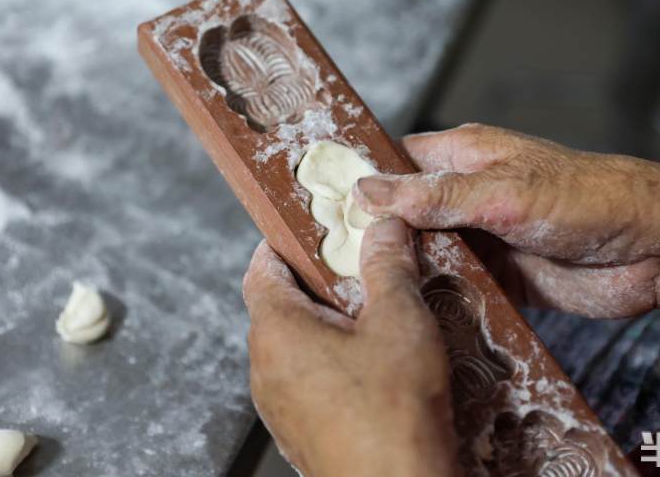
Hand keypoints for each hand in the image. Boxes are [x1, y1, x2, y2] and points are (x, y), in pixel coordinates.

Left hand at [242, 218, 459, 476]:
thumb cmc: (392, 412)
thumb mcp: (400, 320)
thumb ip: (389, 266)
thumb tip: (384, 227)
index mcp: (277, 330)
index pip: (260, 268)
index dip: (283, 243)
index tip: (308, 230)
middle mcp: (265, 368)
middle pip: (279, 306)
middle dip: (317, 284)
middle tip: (358, 272)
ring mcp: (278, 406)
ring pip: (295, 348)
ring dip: (327, 328)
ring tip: (375, 323)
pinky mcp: (298, 433)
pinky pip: (307, 383)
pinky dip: (331, 366)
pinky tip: (374, 371)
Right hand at [354, 124, 659, 349]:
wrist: (657, 250)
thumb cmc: (592, 198)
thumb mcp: (506, 191)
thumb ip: (437, 195)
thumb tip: (369, 192)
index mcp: (466, 156)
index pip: (396, 163)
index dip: (359, 180)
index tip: (318, 202)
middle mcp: (468, 195)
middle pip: (404, 213)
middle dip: (374, 234)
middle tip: (329, 259)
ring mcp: (483, 238)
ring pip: (426, 254)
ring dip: (404, 270)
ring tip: (360, 291)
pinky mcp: (500, 277)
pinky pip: (455, 287)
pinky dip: (435, 299)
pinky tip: (409, 312)